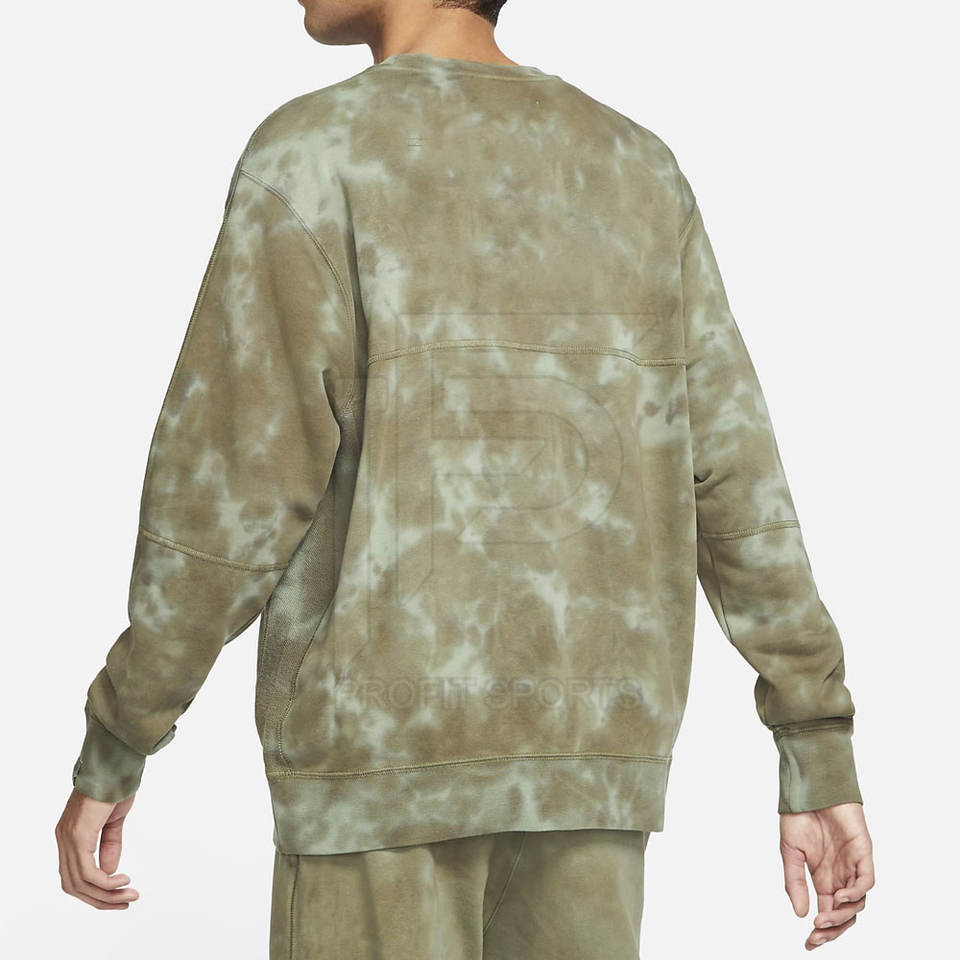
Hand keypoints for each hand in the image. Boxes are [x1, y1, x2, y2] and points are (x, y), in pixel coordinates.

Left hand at [55, 788, 139, 908]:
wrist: (116, 765)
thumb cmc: (115, 786)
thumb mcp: (114, 821)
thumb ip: (109, 845)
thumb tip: (108, 872)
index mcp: (70, 836)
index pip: (74, 876)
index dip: (95, 891)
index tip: (119, 894)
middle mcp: (64, 839)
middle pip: (75, 885)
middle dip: (101, 900)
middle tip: (126, 901)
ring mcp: (69, 838)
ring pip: (81, 883)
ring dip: (106, 895)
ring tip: (128, 895)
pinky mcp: (78, 836)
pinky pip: (89, 872)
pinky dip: (106, 882)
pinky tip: (122, 880)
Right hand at [780, 802, 873, 949]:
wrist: (808, 788)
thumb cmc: (799, 815)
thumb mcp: (789, 852)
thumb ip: (794, 882)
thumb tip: (800, 914)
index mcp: (823, 877)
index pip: (828, 912)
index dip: (822, 931)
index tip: (809, 944)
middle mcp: (840, 875)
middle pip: (845, 914)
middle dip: (833, 930)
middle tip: (817, 935)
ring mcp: (853, 864)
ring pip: (858, 902)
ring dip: (842, 915)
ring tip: (824, 918)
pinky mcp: (863, 852)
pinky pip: (866, 880)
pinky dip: (856, 892)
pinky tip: (839, 897)